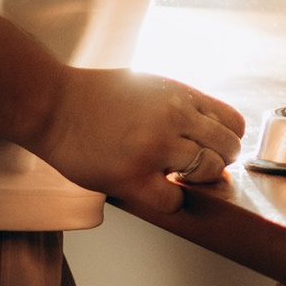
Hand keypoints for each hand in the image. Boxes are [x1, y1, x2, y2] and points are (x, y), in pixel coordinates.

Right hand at [38, 67, 246, 205]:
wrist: (52, 105)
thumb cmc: (95, 97)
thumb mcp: (148, 85)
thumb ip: (180, 104)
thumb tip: (208, 129)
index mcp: (179, 93)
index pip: (233, 122)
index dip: (227, 140)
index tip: (211, 149)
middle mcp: (173, 116)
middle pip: (228, 149)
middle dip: (218, 162)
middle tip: (196, 168)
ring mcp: (154, 146)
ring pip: (209, 172)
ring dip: (197, 181)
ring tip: (176, 177)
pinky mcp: (132, 176)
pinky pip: (174, 200)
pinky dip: (171, 200)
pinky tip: (156, 190)